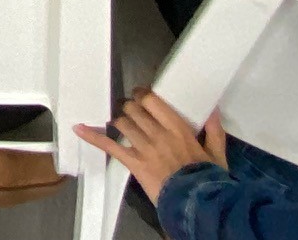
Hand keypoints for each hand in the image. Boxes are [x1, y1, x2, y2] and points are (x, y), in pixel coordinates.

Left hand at [78, 90, 227, 201]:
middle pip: (134, 110)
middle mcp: (158, 133)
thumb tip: (213, 110)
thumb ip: (214, 130)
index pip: (152, 101)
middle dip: (129, 107)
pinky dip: (93, 137)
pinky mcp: (134, 162)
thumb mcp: (217, 154)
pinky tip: (79, 128)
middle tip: (129, 109)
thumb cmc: (207, 179)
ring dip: (119, 120)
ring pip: (122, 123)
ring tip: (119, 121)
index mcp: (177, 128)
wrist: (196, 203)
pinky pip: (110, 147)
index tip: (141, 95)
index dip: (142, 95)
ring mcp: (144, 147)